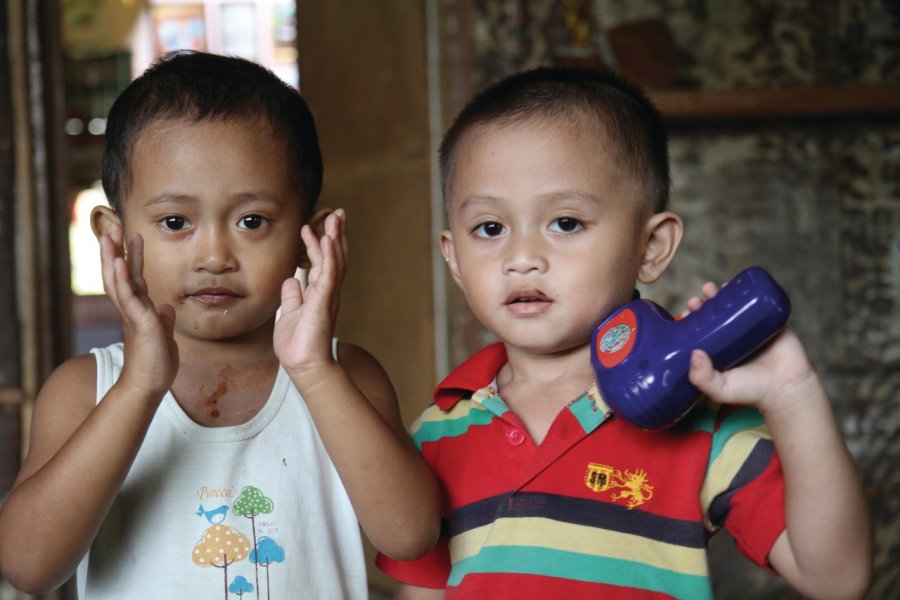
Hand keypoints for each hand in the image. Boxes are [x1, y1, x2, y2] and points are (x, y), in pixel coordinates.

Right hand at [98, 222, 177, 397]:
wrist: (149, 386)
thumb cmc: (156, 363)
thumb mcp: (163, 335)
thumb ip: (163, 320)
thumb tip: (165, 308)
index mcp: (140, 309)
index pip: (134, 277)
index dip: (132, 256)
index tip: (132, 235)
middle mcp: (132, 308)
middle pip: (120, 273)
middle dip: (116, 249)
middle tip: (112, 224)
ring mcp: (133, 314)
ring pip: (118, 280)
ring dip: (113, 256)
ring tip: (109, 234)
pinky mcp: (138, 322)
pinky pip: (127, 297)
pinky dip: (122, 279)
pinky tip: (119, 262)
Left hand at [273, 209, 348, 379]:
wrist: (304, 365)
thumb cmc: (298, 345)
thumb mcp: (289, 314)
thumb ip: (292, 296)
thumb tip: (291, 279)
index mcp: (320, 293)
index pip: (325, 262)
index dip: (323, 242)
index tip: (319, 224)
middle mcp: (328, 291)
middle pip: (336, 256)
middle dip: (337, 233)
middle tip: (338, 213)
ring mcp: (328, 295)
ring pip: (335, 260)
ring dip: (335, 237)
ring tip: (334, 218)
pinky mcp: (324, 301)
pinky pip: (329, 274)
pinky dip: (330, 255)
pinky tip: (328, 239)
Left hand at [684, 281, 818, 414]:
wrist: (786, 389)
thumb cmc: (751, 391)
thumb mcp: (720, 389)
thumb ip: (702, 377)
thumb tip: (694, 353)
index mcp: (718, 350)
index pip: (701, 330)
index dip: (692, 319)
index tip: (686, 312)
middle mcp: (732, 337)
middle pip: (715, 314)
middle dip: (704, 304)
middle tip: (697, 300)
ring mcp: (750, 328)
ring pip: (734, 307)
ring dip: (723, 294)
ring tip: (712, 288)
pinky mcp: (769, 322)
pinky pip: (758, 303)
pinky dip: (749, 293)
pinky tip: (739, 284)